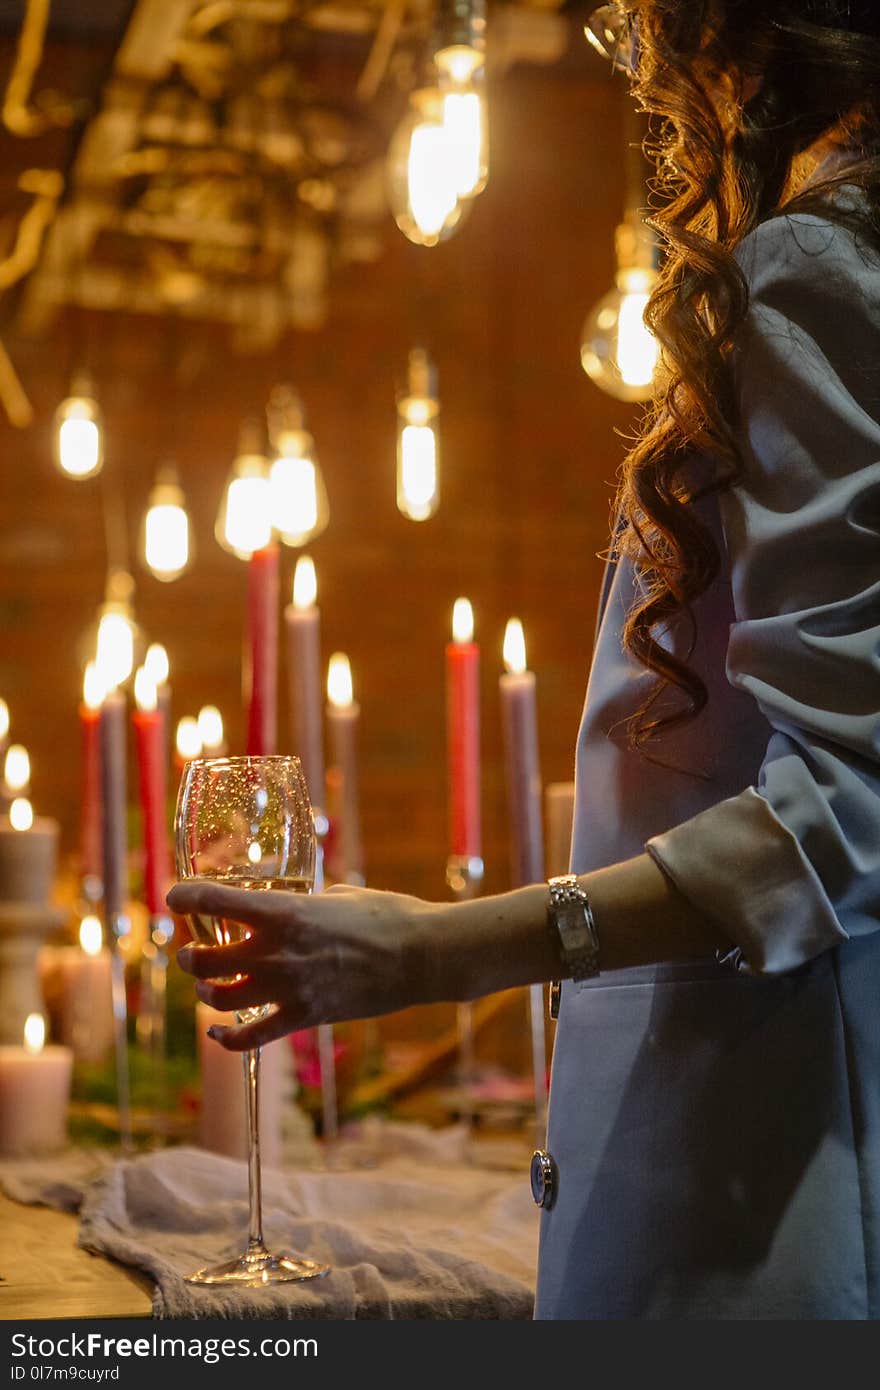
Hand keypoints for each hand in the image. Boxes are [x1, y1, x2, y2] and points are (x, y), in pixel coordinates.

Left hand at [167, 879, 444, 1050]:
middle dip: (190, 955)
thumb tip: (298, 901)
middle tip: (190, 950)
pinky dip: (226, 1038)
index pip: (215, 902)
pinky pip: (250, 1038)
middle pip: (206, 959)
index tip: (173, 897)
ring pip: (219, 999)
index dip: (185, 897)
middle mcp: (277, 951)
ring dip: (203, 991)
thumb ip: (309, 900)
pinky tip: (216, 1031)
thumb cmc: (388, 915)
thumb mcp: (340, 894)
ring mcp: (288, 988)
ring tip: (204, 983)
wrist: (421, 956)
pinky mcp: (304, 1017)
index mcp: (285, 911)